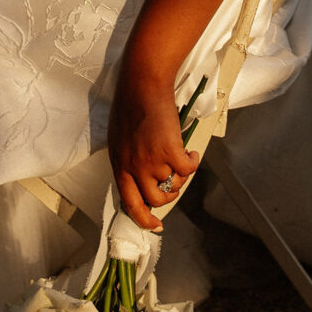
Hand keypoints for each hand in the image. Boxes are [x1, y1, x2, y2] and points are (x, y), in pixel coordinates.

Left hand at [108, 69, 198, 231]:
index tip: (155, 225)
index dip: (144, 218)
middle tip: (175, 182)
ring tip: (180, 156)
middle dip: (169, 196)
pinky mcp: (170, 152)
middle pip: (156, 199)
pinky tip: (190, 151)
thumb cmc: (130, 105)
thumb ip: (128, 160)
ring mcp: (152, 162)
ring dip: (181, 174)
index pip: (129, 203)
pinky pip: (187, 170)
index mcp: (119, 165)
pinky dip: (192, 162)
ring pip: (174, 183)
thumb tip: (142, 177)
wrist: (142, 86)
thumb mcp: (119, 139)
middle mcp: (134, 168)